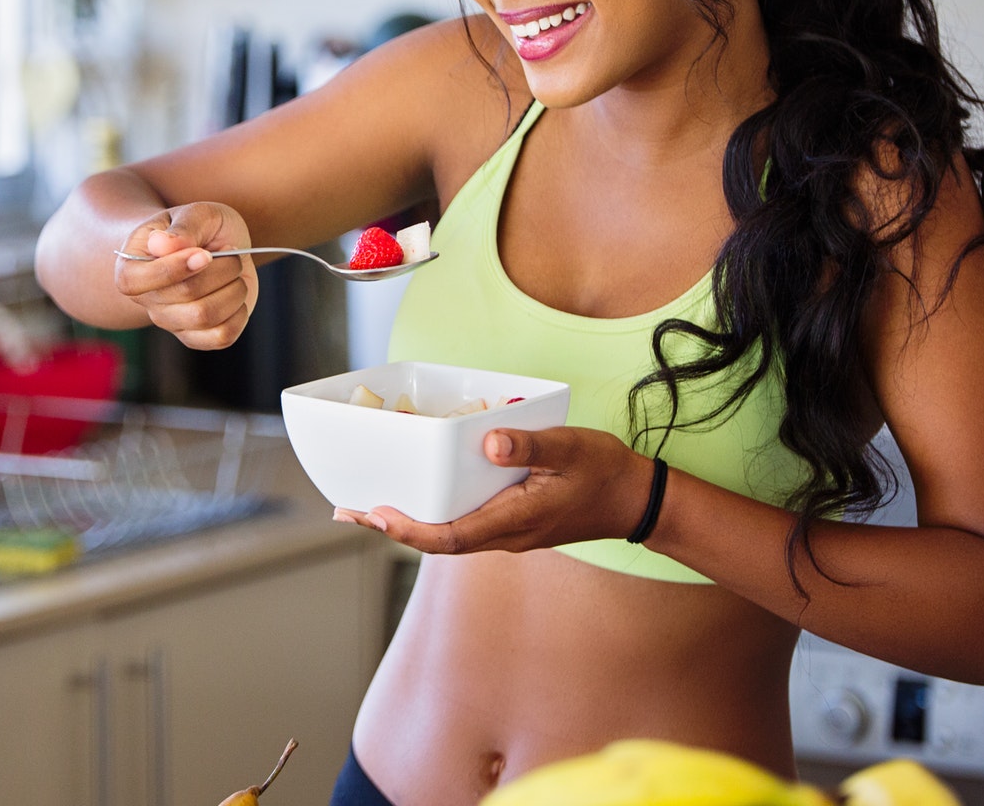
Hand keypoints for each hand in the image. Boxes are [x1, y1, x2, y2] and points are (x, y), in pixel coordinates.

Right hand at [114, 202, 258, 349]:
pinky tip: (236, 294)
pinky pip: (221, 337)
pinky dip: (239, 313)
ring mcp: (171, 322)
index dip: (176, 268)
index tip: (205, 253)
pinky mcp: (197, 337)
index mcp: (131, 268)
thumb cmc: (197, 228)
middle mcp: (147, 301)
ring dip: (233, 289)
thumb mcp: (195, 214)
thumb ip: (182, 228)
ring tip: (234, 272)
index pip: (139, 281)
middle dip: (221, 268)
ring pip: (205, 317)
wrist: (212, 246)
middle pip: (186, 295)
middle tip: (230, 252)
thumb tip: (162, 246)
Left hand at [333, 425, 655, 553]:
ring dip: (407, 524)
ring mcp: (506, 533)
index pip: (448, 537)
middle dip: (391, 527)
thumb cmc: (603, 473)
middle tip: (347, 511)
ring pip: (446, 535)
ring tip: (367, 507)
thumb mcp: (572, 450)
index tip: (375, 515)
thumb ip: (531, 446)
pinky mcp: (510, 524)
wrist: (635, 501)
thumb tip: (490, 442)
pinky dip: (432, 515)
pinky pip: (461, 526)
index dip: (408, 530)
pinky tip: (418, 497)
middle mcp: (503, 535)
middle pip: (436, 540)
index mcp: (513, 521)